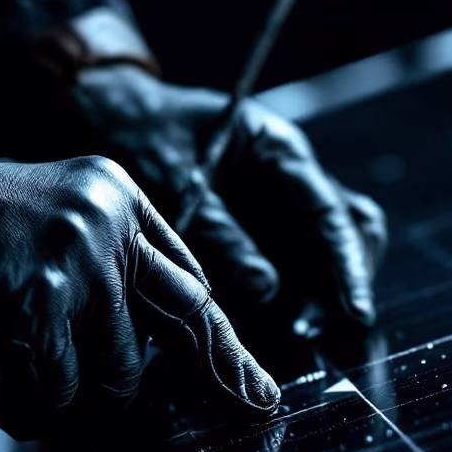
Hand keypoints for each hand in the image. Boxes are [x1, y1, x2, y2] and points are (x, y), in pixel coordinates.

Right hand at [0, 99, 279, 434]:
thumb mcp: (38, 247)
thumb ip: (95, 291)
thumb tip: (140, 367)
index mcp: (113, 194)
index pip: (187, 274)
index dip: (217, 333)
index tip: (249, 374)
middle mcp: (109, 216)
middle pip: (191, 314)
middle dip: (227, 370)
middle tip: (259, 405)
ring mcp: (80, 253)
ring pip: (123, 370)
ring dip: (77, 404)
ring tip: (26, 396)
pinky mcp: (42, 296)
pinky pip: (66, 387)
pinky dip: (35, 408)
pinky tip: (3, 395)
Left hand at [66, 65, 386, 326]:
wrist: (98, 115)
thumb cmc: (136, 131)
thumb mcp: (170, 175)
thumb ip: (218, 230)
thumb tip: (267, 290)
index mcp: (278, 152)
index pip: (330, 213)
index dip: (346, 266)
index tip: (352, 312)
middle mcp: (286, 182)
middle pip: (345, 238)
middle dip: (338, 286)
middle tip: (314, 330)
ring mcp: (272, 212)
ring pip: (319, 261)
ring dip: (310, 300)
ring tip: (282, 336)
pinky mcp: (249, 240)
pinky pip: (280, 276)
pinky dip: (276, 305)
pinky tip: (252, 328)